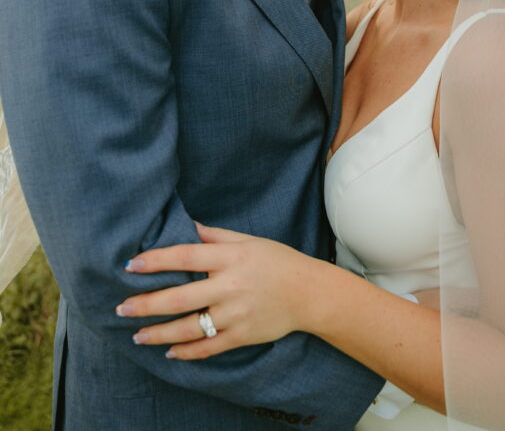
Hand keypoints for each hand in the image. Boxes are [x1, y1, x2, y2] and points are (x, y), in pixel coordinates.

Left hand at [116, 224, 318, 359]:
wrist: (309, 293)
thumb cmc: (277, 261)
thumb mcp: (249, 241)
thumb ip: (216, 236)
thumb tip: (188, 227)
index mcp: (231, 258)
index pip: (186, 257)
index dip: (156, 261)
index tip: (130, 265)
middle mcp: (231, 286)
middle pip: (180, 298)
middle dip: (146, 304)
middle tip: (121, 309)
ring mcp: (236, 314)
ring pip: (190, 327)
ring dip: (159, 333)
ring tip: (137, 335)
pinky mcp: (243, 335)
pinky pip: (209, 347)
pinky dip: (186, 352)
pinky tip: (168, 351)